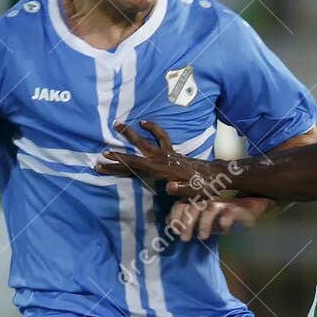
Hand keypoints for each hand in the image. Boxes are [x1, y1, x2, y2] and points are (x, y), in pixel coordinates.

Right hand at [97, 120, 229, 197]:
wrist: (214, 176)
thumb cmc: (203, 187)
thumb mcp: (193, 193)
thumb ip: (181, 190)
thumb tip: (169, 187)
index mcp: (161, 170)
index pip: (135, 165)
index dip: (119, 163)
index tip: (103, 162)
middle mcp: (161, 159)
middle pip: (135, 154)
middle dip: (118, 154)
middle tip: (102, 152)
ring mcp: (166, 154)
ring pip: (145, 141)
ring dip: (131, 133)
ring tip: (117, 123)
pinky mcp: (172, 151)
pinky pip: (160, 136)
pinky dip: (153, 128)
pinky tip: (143, 123)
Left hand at [166, 196, 272, 240]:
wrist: (249, 209)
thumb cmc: (221, 214)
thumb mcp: (201, 219)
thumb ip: (185, 219)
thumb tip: (168, 221)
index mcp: (198, 201)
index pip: (181, 203)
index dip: (176, 216)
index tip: (174, 231)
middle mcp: (208, 200)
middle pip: (194, 206)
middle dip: (187, 222)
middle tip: (185, 239)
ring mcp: (223, 203)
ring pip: (210, 208)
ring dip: (204, 224)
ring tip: (203, 237)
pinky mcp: (237, 208)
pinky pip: (229, 212)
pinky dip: (225, 221)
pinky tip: (224, 230)